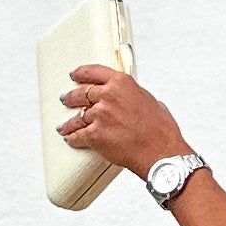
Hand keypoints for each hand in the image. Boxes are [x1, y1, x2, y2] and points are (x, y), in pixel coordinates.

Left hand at [60, 62, 185, 180]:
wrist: (160, 152)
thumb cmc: (160, 131)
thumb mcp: (151, 101)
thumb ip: (134, 96)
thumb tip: (130, 100)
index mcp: (122, 83)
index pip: (94, 72)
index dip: (81, 73)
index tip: (75, 75)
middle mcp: (108, 96)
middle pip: (81, 93)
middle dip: (71, 98)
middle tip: (66, 99)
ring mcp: (100, 115)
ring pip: (77, 117)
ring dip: (69, 123)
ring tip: (65, 126)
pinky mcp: (95, 135)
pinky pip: (78, 136)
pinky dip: (73, 139)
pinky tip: (71, 139)